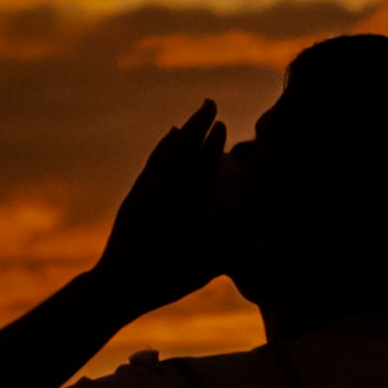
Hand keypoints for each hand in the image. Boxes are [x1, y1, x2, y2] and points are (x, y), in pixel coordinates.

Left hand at [92, 104, 226, 311]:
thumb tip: (268, 239)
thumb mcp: (212, 265)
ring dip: (179, 134)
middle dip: (197, 124)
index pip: (202, 166)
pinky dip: (162, 149)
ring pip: (164, 154)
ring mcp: (147, 193)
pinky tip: (167, 143)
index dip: (213, 143)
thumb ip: (238, 246)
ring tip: (189, 121)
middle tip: (208, 104)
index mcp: (187, 206)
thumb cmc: (170, 278)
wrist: (118, 283)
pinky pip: (152, 164)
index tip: (223, 124)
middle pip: (182, 149)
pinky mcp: (135, 197)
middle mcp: (165, 192)